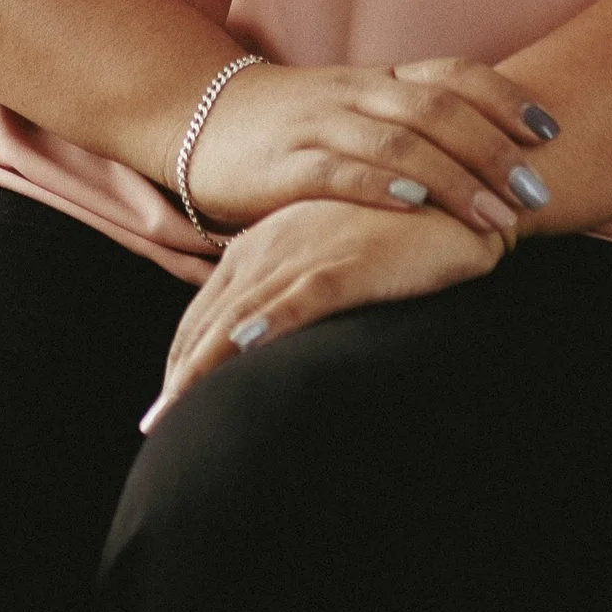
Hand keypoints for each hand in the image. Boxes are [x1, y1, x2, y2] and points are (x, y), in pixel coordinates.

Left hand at [143, 199, 498, 427]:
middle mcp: (271, 246)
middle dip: (180, 372)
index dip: (183, 353)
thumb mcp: (331, 251)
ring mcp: (306, 254)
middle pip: (208, 318)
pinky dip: (262, 328)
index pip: (207, 308)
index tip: (167, 399)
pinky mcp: (346, 264)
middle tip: (155, 424)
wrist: (456, 187)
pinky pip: (294, 301)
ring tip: (176, 412)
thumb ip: (297, 285)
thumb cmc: (396, 225)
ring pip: (238, 317)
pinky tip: (238, 354)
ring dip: (202, 366)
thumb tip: (273, 336)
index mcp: (262, 242)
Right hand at [179, 55, 558, 241]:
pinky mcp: (283, 165)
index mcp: (379, 80)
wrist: (201, 121)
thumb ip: (413, 128)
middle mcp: (356, 94)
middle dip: (494, 151)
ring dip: (454, 179)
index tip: (551, 132)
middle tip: (538, 190)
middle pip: (437, 110)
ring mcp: (319, 126)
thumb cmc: (294, 128)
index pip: (453, 75)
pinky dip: (379, 187)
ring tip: (497, 216)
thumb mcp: (357, 114)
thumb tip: (496, 158)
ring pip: (398, 142)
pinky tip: (414, 206)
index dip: (504, 99)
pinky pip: (337, 170)